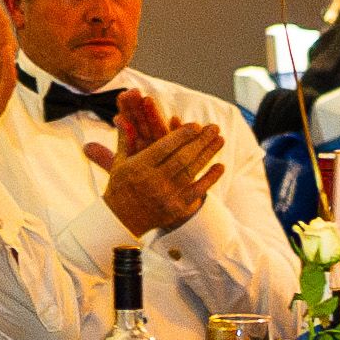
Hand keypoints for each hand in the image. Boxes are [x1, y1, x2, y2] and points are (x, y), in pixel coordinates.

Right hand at [99, 103, 222, 237]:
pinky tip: (220, 166)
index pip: (164, 148)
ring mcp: (167, 197)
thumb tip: (122, 117)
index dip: (181, 135)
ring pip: (192, 172)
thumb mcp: (120, 162)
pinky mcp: (177, 209)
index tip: (196, 125)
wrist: (122, 222)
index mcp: (139, 167)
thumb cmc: (121, 187)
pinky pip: (198, 191)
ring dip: (208, 154)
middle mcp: (153, 182)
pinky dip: (210, 178)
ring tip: (219, 140)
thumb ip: (125, 139)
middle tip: (214, 127)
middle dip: (200, 141)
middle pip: (182, 158)